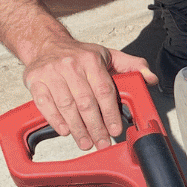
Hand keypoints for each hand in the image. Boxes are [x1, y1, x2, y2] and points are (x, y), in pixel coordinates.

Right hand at [23, 40, 156, 150]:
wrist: (46, 43)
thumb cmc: (79, 54)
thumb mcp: (108, 55)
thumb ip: (132, 66)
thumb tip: (150, 78)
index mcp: (91, 60)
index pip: (104, 90)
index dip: (110, 113)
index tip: (115, 130)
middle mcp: (71, 65)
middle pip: (85, 102)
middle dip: (95, 126)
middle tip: (102, 142)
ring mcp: (51, 73)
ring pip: (66, 105)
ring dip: (77, 128)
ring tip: (86, 142)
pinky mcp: (35, 80)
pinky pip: (45, 103)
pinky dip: (55, 120)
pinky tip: (65, 131)